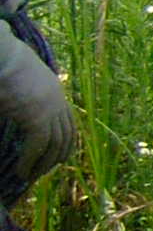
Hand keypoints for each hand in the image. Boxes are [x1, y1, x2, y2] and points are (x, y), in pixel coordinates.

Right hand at [0, 27, 71, 202]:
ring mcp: (49, 109)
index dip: (65, 142)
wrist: (0, 55)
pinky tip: (21, 171)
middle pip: (65, 136)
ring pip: (53, 145)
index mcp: (54, 92)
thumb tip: (17, 109)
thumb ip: (23, 99)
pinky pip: (38, 146)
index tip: (58, 157)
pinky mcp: (37, 116)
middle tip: (42, 171)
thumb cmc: (3, 64)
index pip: (68, 123)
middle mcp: (57, 102)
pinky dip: (30, 161)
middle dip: (56, 156)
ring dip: (41, 164)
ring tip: (29, 175)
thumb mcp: (18, 82)